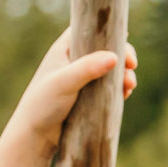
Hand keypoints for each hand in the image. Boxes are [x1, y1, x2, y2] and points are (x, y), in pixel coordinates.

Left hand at [0, 32, 138, 166]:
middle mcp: (74, 60)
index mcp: (64, 48)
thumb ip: (87, 69)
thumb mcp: (64, 83)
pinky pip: (108, 87)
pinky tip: (125, 95)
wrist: (34, 136)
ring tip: (129, 87)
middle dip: (122, 57)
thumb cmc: (43, 105)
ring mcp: (81, 79)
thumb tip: (114, 58)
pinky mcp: (87, 96)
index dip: (110, 32)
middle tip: (132, 68)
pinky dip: (119, 88)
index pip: (91, 30)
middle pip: (105, 49)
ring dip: (123, 75)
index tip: (125, 42)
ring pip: (109, 69)